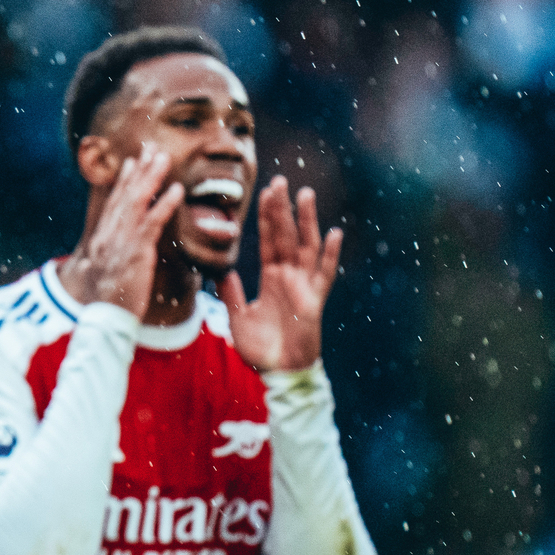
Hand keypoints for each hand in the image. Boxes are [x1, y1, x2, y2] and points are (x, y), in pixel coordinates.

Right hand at [60, 148, 183, 318]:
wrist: (103, 320)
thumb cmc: (106, 302)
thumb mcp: (103, 274)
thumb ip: (110, 256)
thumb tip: (111, 248)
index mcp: (101, 240)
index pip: (113, 204)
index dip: (124, 181)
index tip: (133, 162)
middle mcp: (108, 236)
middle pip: (124, 196)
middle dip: (138, 171)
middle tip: (151, 149)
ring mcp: (120, 243)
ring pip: (136, 203)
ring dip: (150, 178)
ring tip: (163, 158)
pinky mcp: (135, 253)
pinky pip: (151, 224)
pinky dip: (163, 204)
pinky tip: (176, 190)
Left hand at [219, 176, 340, 371]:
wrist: (279, 373)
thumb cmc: (262, 348)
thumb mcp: (238, 317)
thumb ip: (230, 293)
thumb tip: (220, 270)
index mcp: (271, 279)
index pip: (269, 241)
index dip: (267, 218)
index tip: (265, 192)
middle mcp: (289, 277)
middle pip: (286, 236)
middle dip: (282, 209)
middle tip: (279, 180)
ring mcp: (303, 286)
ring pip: (306, 246)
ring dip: (306, 221)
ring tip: (305, 194)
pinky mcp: (314, 301)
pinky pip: (324, 275)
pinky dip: (329, 255)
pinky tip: (334, 234)